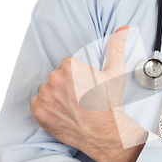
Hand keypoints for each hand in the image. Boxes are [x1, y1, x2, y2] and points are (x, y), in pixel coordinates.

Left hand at [30, 26, 147, 161]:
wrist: (105, 133)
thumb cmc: (110, 103)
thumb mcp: (115, 73)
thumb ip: (116, 48)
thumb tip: (123, 29)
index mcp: (70, 67)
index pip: (66, 65)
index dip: (77, 77)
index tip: (85, 87)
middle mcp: (54, 80)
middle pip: (56, 77)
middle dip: (66, 85)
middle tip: (80, 98)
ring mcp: (45, 97)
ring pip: (46, 90)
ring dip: (55, 96)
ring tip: (72, 106)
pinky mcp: (39, 112)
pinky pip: (37, 103)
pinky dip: (46, 108)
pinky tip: (62, 113)